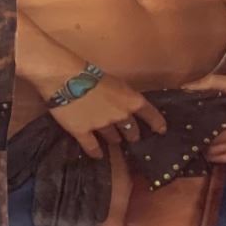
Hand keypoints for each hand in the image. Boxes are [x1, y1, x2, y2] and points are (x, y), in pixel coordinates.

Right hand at [48, 74, 166, 159]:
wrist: (63, 76)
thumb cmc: (87, 70)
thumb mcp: (110, 80)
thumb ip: (117, 95)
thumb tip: (117, 103)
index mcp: (129, 99)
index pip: (150, 113)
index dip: (157, 123)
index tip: (162, 131)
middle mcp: (120, 116)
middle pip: (131, 129)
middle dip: (132, 133)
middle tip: (131, 136)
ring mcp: (102, 127)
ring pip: (113, 138)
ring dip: (114, 139)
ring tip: (113, 141)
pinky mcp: (84, 133)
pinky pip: (93, 147)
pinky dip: (96, 151)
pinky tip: (97, 155)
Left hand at [185, 69, 225, 161]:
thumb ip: (209, 83)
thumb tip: (185, 89)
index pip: (222, 124)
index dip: (204, 122)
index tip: (187, 121)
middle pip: (220, 140)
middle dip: (201, 135)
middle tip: (182, 131)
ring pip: (221, 151)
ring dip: (205, 147)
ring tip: (188, 139)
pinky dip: (213, 154)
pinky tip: (201, 148)